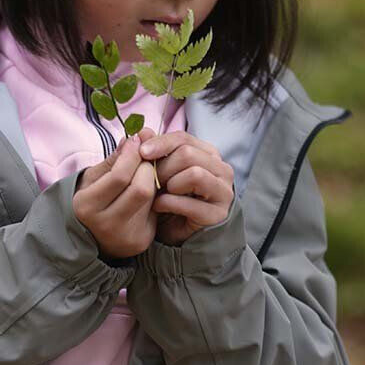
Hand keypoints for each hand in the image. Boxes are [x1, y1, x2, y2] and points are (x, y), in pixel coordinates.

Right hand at [73, 135, 157, 258]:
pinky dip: (154, 196)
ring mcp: (126, 237)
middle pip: (141, 189)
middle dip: (146, 168)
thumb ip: (114, 159)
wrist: (90, 237)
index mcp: (86, 207)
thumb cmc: (90, 201)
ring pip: (151, 199)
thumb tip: (135, 137)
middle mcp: (106, 225)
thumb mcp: (93, 178)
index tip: (135, 141)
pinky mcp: (141, 241)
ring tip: (146, 172)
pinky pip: (155, 211)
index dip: (132, 155)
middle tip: (144, 159)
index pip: (119, 176)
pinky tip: (148, 191)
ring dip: (153, 180)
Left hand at [138, 130, 234, 246]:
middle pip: (188, 154)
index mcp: (208, 154)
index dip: (161, 143)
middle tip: (150, 181)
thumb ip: (152, 152)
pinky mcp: (218, 214)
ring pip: (194, 174)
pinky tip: (160, 207)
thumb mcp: (159, 173)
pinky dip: (170, 204)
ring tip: (159, 193)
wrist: (176, 233)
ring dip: (170, 184)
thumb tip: (142, 131)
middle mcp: (221, 170)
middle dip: (163, 168)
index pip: (184, 138)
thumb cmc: (169, 198)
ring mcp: (223, 192)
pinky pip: (191, 203)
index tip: (142, 152)